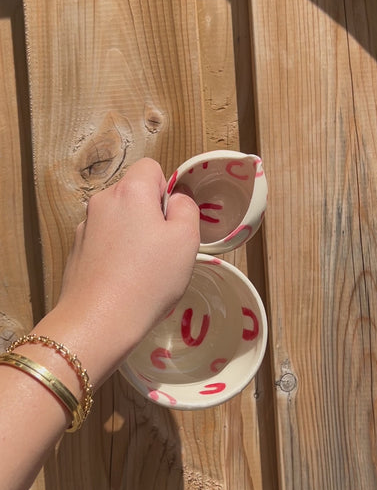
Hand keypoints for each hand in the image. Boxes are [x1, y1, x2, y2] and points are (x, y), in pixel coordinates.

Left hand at [37, 158, 199, 384]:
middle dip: (150, 215)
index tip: (172, 223)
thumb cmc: (149, 279)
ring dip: (132, 236)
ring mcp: (84, 228)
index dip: (166, 191)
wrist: (98, 321)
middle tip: (163, 251)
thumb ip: (186, 209)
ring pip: (119, 220)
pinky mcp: (76, 252)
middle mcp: (101, 202)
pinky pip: (104, 243)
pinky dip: (115, 254)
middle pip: (133, 195)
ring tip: (142, 271)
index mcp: (129, 191)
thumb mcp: (186, 240)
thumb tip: (176, 200)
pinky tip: (123, 282)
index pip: (151, 168)